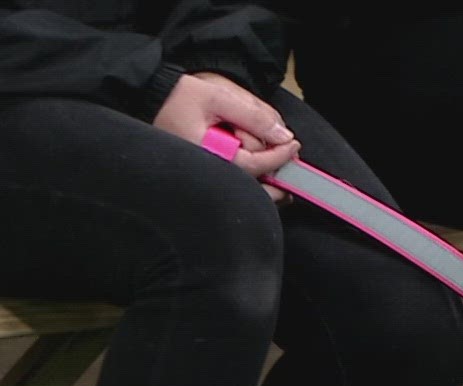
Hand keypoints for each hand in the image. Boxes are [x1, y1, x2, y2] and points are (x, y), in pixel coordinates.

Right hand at [152, 72, 297, 202]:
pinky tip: (260, 166)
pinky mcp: (205, 174)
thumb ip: (251, 115)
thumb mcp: (217, 97)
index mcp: (209, 156)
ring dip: (266, 179)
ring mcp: (206, 176)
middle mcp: (207, 172)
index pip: (255, 165)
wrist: (146, 97)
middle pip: (254, 188)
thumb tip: (283, 135)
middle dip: (277, 176)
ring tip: (275, 161)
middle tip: (290, 160)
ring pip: (247, 190)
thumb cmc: (175, 97)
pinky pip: (236, 183)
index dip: (280, 155)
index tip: (293, 144)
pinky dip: (252, 177)